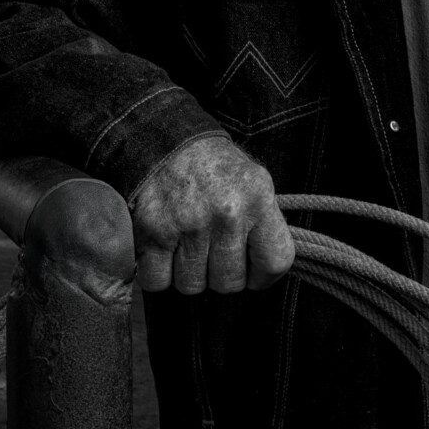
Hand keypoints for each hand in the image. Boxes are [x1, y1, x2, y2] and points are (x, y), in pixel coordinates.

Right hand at [129, 133, 294, 294]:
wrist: (167, 142)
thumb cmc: (215, 170)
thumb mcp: (256, 184)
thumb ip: (265, 226)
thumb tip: (265, 271)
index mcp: (258, 200)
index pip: (275, 263)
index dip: (263, 275)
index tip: (252, 272)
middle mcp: (226, 213)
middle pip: (229, 282)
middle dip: (220, 275)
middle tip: (212, 252)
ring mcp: (188, 223)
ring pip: (192, 286)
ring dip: (188, 274)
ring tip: (188, 247)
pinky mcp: (153, 230)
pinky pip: (157, 281)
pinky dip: (158, 274)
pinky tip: (165, 253)